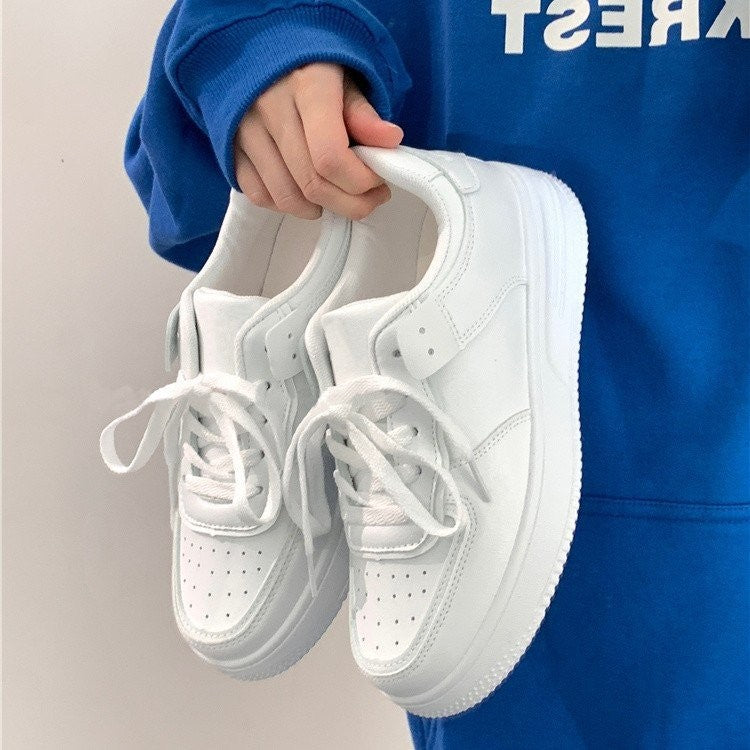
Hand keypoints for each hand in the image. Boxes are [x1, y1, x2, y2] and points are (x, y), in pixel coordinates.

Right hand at [234, 63, 403, 219]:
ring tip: (339, 196)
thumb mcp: (345, 80)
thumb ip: (364, 114)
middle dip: (349, 203)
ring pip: (286, 197)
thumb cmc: (310, 70)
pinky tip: (307, 194)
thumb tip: (390, 141)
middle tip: (369, 199)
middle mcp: (270, 109)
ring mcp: (245, 131)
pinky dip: (288, 205)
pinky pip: (260, 195)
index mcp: (306, 87)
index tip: (379, 183)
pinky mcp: (231, 149)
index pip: (331, 157)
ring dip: (320, 208)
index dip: (360, 182)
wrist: (255, 52)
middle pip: (312, 183)